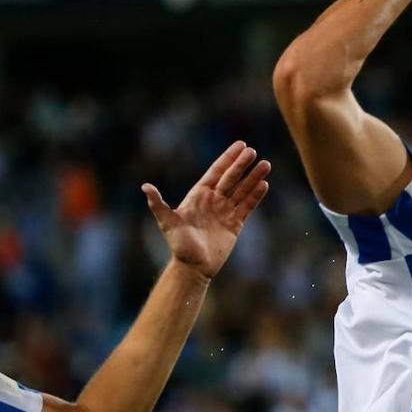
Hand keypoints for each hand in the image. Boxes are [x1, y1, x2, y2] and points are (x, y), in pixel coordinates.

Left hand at [141, 141, 270, 280]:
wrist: (193, 267)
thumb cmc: (179, 245)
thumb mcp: (167, 222)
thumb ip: (158, 204)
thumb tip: (145, 187)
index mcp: (199, 195)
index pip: (217, 172)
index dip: (228, 158)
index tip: (240, 145)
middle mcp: (213, 200)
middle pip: (231, 178)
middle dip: (242, 165)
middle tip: (253, 151)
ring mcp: (225, 211)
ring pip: (242, 190)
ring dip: (253, 178)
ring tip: (266, 164)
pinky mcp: (235, 224)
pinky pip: (247, 206)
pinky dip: (255, 195)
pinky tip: (264, 184)